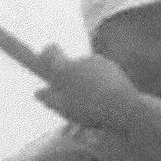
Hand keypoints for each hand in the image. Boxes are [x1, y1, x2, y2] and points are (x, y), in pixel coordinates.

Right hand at [32, 49, 146, 131]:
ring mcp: (99, 62)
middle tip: (73, 93)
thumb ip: (49, 98)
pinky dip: (99, 80)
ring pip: (87, 68)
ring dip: (86, 78)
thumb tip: (38, 92)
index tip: (45, 53)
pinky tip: (103, 95)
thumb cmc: (89, 108)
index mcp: (65, 69)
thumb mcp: (64, 108)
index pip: (51, 52)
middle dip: (71, 75)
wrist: (122, 107)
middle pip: (71, 64)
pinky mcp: (113, 67)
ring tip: (90, 98)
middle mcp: (81, 60)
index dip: (47, 52)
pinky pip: (101, 71)